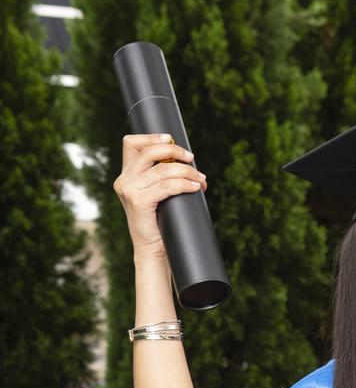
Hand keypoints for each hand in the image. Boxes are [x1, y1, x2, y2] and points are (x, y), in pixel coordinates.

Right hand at [112, 133, 207, 258]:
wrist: (153, 250)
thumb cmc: (160, 223)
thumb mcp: (158, 195)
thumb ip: (163, 178)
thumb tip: (189, 162)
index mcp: (126, 175)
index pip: (131, 143)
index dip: (151, 137)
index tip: (171, 138)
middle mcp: (124, 180)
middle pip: (149, 151)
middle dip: (174, 151)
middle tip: (192, 158)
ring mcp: (129, 190)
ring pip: (162, 169)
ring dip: (186, 171)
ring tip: (200, 178)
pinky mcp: (138, 202)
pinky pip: (166, 186)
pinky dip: (183, 184)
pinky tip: (194, 187)